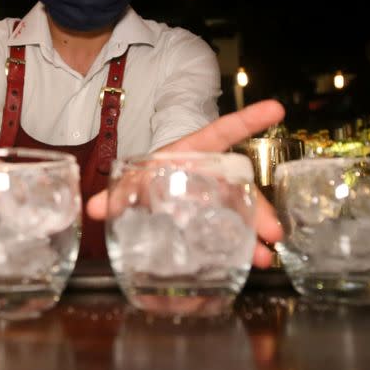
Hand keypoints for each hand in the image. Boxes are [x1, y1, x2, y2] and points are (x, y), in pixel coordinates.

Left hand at [86, 99, 285, 268]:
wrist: (145, 195)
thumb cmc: (144, 177)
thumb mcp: (131, 180)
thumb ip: (117, 192)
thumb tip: (94, 208)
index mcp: (191, 153)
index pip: (221, 133)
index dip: (247, 120)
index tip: (275, 108)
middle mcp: (209, 173)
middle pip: (238, 183)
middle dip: (258, 205)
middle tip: (272, 231)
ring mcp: (214, 196)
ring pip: (240, 209)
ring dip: (254, 230)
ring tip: (265, 254)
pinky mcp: (213, 217)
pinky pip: (232, 227)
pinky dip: (243, 245)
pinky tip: (252, 261)